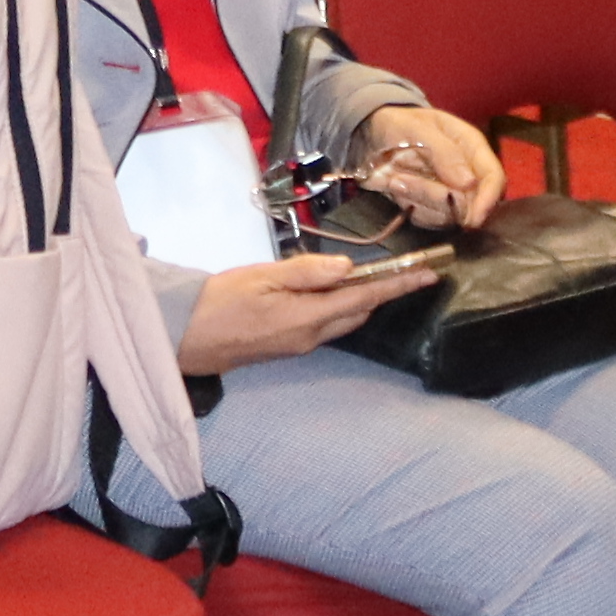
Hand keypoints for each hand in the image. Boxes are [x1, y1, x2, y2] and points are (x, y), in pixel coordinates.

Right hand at [178, 248, 441, 375]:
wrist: (184, 339)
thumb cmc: (217, 302)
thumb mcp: (261, 277)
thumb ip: (305, 272)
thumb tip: (348, 267)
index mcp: (307, 317)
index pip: (365, 297)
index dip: (400, 285)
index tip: (431, 274)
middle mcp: (310, 337)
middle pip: (360, 311)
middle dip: (385, 291)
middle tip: (407, 269)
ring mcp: (299, 345)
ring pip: (344, 320)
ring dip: (362, 299)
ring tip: (376, 276)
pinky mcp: (287, 347)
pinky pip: (326, 325)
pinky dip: (339, 307)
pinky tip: (333, 292)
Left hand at [353, 105, 502, 228]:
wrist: (377, 134)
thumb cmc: (401, 124)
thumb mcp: (418, 129)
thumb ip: (444, 153)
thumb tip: (469, 183)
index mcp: (472, 147)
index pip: (494, 178)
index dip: (488, 200)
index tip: (472, 218)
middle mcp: (467, 173)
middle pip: (471, 204)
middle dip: (436, 198)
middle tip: (400, 181)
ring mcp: (451, 192)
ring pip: (447, 214)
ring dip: (417, 199)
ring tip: (393, 179)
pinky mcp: (432, 206)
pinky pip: (428, 218)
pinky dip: (409, 206)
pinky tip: (393, 186)